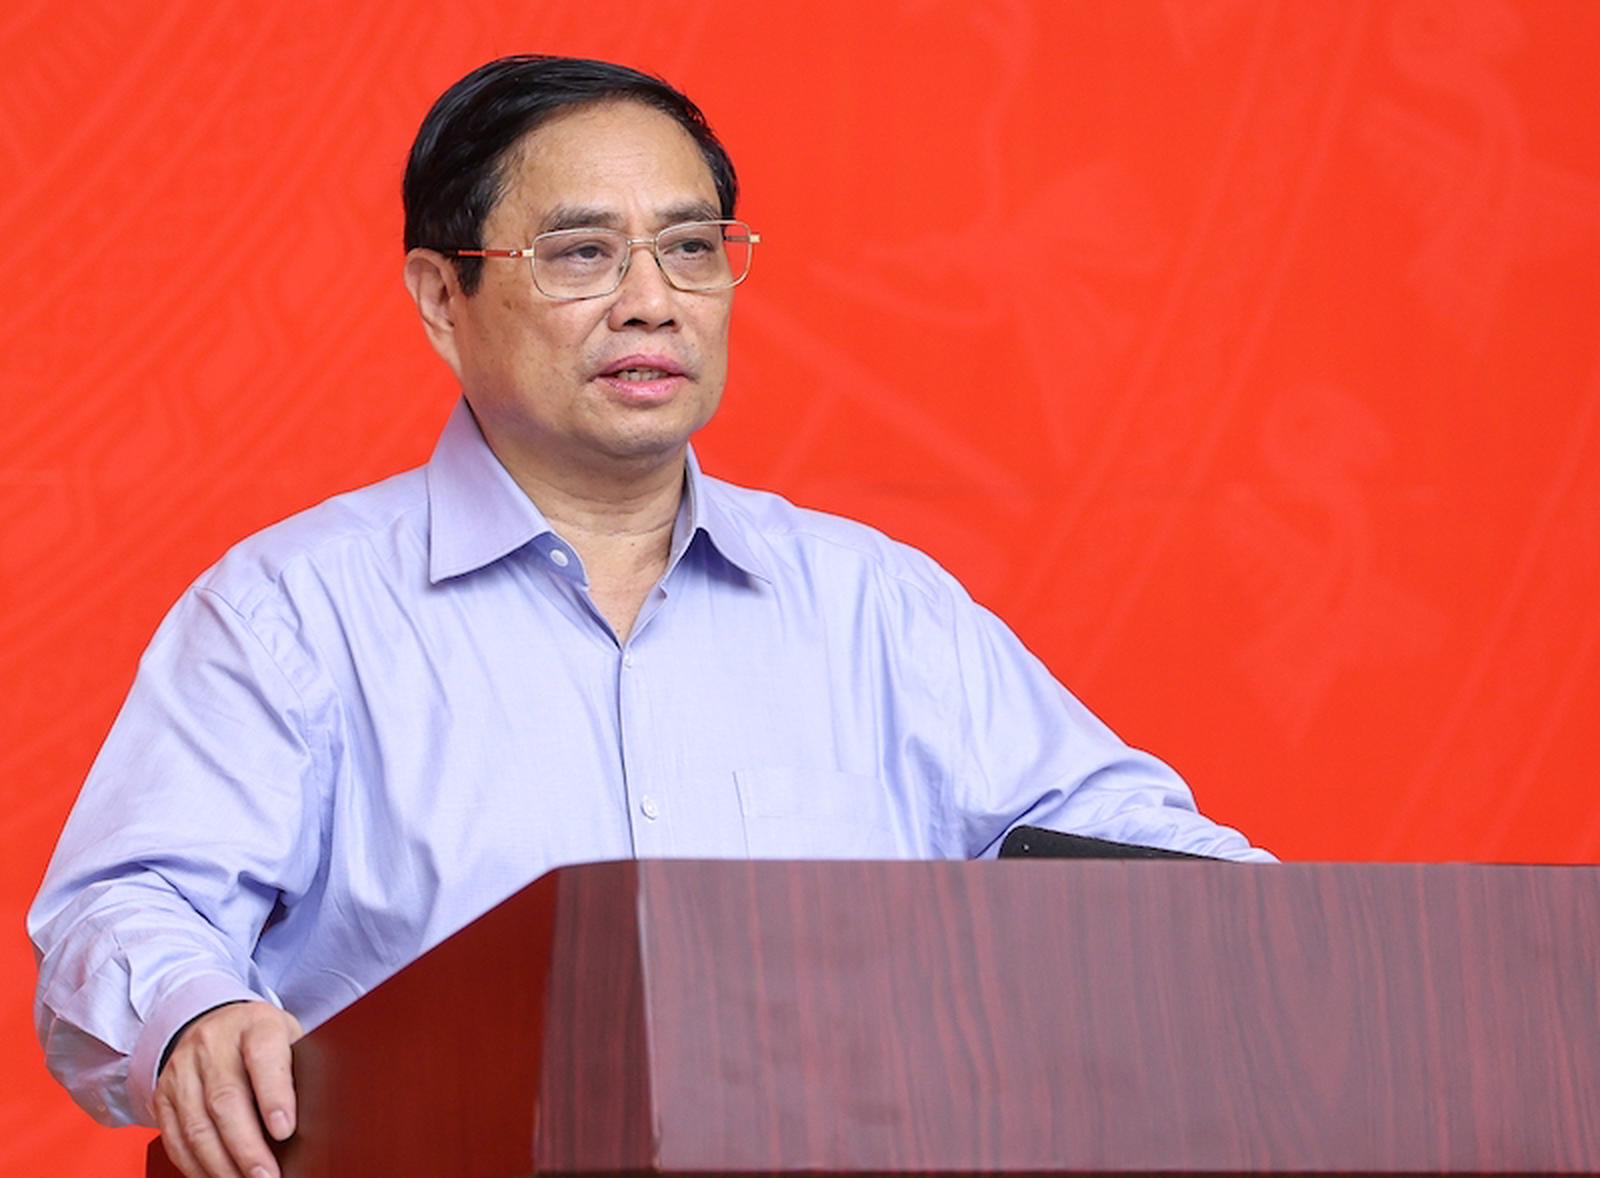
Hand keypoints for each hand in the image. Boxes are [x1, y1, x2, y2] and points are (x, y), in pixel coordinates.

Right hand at [153, 1000, 304, 1177]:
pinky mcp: (163, 1096)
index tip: (285, 1130)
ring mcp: (183, 1070)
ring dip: (221, 1165)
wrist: (216, 1025)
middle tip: (267, 1176)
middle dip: (247, 1147)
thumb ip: (297, 1071)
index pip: (263, 1056)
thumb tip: (312, 1121)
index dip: (274, 1095)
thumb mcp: (288, 1039)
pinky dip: (197, 1166)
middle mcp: (213, 1044)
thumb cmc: (262, 1039)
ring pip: (197, 1126)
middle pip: (225, 1100)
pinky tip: (218, 1177)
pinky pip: (176, 1139)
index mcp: (255, 1025)